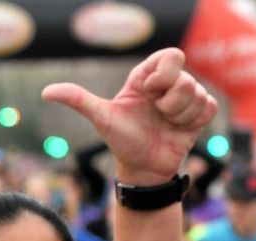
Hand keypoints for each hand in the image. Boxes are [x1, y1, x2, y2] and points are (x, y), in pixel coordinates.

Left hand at [43, 48, 217, 185]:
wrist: (142, 169)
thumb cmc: (121, 142)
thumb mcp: (101, 118)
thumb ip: (78, 100)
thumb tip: (46, 92)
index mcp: (145, 78)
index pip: (169, 56)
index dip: (163, 74)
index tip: (149, 92)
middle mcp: (166, 85)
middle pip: (185, 77)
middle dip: (171, 100)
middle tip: (157, 114)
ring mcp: (184, 99)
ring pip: (197, 92)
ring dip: (180, 114)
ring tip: (165, 124)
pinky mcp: (199, 114)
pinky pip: (208, 106)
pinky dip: (194, 120)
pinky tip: (179, 129)